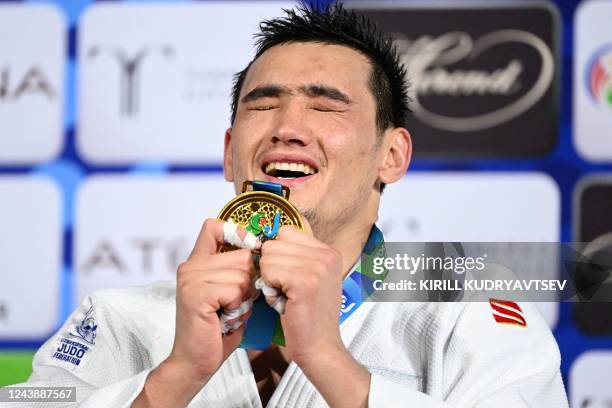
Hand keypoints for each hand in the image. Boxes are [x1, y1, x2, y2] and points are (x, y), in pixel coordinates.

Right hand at [171, 219, 257, 377]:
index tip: (249, 250)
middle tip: (234, 303)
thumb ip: (237, 270)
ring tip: (229, 311)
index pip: (214, 227)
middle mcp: (190, 266)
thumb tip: (261, 251)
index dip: (237, 234)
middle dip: (248, 281)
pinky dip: (237, 307)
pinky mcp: (196, 294)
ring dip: (244, 297)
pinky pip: (234, 289)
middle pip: (241, 255)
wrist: (196, 361)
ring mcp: (191, 279)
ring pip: (242, 273)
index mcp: (197, 262)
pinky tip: (225, 318)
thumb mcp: (230, 292)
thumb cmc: (217, 328)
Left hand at [258, 220, 369, 407]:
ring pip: (269, 258)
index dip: (278, 255)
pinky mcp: (306, 282)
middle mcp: (327, 255)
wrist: (320, 347)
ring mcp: (318, 267)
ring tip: (286, 297)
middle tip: (287, 291)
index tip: (288, 276)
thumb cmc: (308, 316)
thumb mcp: (311, 278)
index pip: (286, 232)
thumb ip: (297, 256)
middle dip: (272, 268)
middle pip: (274, 244)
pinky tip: (284, 303)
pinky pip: (269, 273)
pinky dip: (270, 291)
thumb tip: (268, 239)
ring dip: (270, 280)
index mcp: (328, 252)